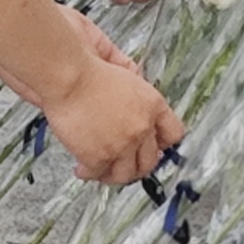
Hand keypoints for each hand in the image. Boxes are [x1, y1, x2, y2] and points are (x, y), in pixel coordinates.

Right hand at [32, 19, 179, 183]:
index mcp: (153, 105)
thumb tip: (133, 78)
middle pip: (150, 161)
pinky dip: (89, 173)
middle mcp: (142, 127)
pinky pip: (99, 174)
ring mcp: (122, 145)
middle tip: (126, 164)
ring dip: (115, 174)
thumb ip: (133, 81)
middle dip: (137, 165)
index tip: (155, 148)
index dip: (162, 144)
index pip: (174, 134)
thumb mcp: (123, 70)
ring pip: (127, 174)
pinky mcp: (100, 156)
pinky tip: (83, 169)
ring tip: (104, 171)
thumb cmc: (88, 69)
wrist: (69, 77)